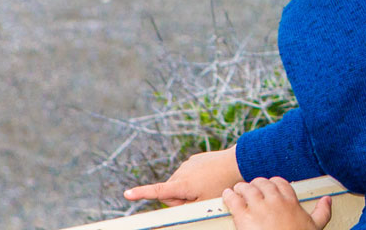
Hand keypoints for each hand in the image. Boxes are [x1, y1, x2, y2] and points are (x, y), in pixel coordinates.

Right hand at [124, 147, 242, 205]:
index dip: (141, 194)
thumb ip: (186, 206)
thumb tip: (175, 204)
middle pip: (170, 193)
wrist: (237, 162)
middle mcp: (181, 172)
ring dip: (188, 189)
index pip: (157, 191)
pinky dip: (194, 179)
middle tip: (199, 197)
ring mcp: (187, 164)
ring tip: (207, 184)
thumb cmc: (222, 184)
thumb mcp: (204, 202)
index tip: (127, 194)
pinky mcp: (194, 160)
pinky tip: (208, 176)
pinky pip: (187, 175)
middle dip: (180, 199)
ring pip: (179, 184)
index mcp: (182, 184)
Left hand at [224, 178, 332, 229]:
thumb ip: (323, 212)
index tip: (270, 185)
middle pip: (262, 183)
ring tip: (238, 189)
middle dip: (256, 183)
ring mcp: (258, 208)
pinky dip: (229, 195)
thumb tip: (328, 200)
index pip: (280, 183)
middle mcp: (274, 201)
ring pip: (247, 188)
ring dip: (242, 187)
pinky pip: (234, 200)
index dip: (273, 182)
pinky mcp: (243, 217)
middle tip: (252, 187)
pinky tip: (227, 194)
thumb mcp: (315, 227)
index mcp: (290, 201)